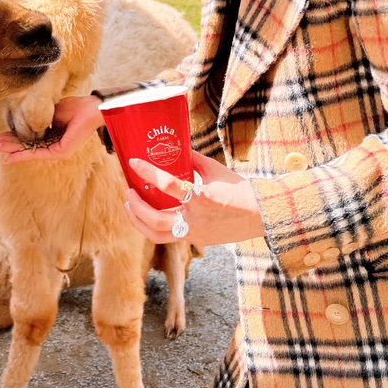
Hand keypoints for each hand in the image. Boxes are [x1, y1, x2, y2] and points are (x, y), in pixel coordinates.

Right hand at [0, 94, 103, 162]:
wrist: (90, 109)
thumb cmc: (75, 108)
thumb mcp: (51, 112)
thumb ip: (39, 120)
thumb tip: (24, 121)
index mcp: (52, 134)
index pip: (29, 137)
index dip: (14, 137)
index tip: (0, 136)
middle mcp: (53, 144)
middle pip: (27, 145)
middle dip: (9, 144)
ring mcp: (56, 150)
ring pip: (29, 150)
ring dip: (12, 149)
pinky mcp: (60, 152)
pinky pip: (37, 154)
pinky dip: (22, 155)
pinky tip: (10, 156)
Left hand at [124, 151, 264, 246]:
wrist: (260, 215)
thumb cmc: (238, 189)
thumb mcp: (215, 169)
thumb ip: (193, 159)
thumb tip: (175, 146)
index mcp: (201, 196)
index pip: (167, 184)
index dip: (147, 172)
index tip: (132, 162)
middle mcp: (196, 218)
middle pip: (155, 219)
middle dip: (136, 206)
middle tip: (128, 191)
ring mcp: (195, 233)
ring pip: (157, 235)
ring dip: (138, 221)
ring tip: (130, 207)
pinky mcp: (197, 241)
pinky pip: (170, 235)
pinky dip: (155, 225)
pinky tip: (148, 215)